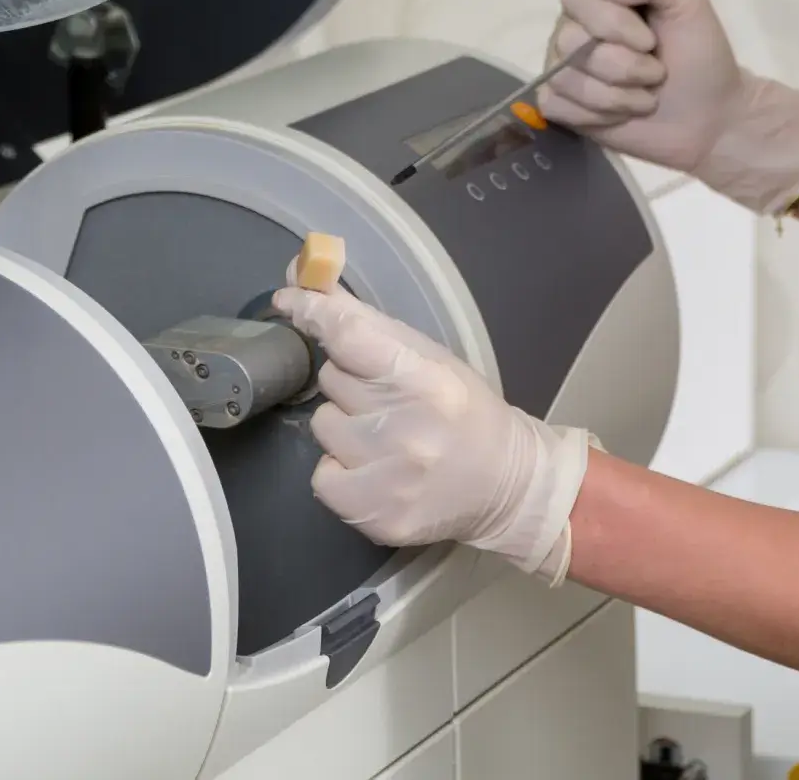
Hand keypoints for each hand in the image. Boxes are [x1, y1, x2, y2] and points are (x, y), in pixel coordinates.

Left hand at [269, 283, 592, 584]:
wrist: (507, 485)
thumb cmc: (464, 409)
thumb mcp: (430, 357)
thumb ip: (368, 322)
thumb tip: (305, 282)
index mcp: (427, 380)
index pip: (350, 336)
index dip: (314, 313)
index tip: (290, 301)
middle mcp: (407, 430)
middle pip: (332, 379)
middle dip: (349, 379)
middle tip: (384, 395)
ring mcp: (389, 478)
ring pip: (322, 424)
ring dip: (343, 424)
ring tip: (384, 435)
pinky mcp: (376, 516)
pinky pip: (321, 476)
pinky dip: (339, 469)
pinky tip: (374, 468)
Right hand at [539, 0, 798, 214]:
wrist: (710, 116)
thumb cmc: (699, 55)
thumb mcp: (688, 0)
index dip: (610, 21)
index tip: (649, 40)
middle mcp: (574, 28)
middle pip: (569, 41)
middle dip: (623, 66)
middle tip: (655, 73)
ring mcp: (563, 67)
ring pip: (564, 78)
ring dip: (617, 96)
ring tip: (645, 97)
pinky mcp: (562, 106)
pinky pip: (557, 106)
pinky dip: (597, 115)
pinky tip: (622, 115)